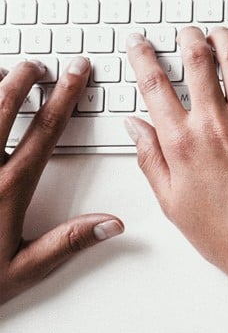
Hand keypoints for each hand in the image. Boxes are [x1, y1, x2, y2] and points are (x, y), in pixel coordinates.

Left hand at [0, 59, 122, 304]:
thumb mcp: (23, 268)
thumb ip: (69, 242)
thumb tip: (113, 224)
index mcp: (8, 188)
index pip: (45, 130)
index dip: (65, 96)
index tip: (76, 73)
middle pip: (3, 105)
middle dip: (23, 77)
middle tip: (37, 64)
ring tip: (3, 72)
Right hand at [124, 26, 227, 294]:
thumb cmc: (227, 235)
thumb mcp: (173, 203)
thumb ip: (151, 160)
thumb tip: (135, 126)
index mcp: (182, 143)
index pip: (154, 84)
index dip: (142, 56)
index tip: (139, 42)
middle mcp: (216, 125)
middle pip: (197, 62)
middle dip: (188, 38)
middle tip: (185, 32)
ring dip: (226, 39)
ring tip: (220, 32)